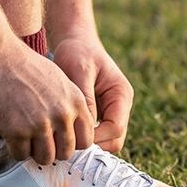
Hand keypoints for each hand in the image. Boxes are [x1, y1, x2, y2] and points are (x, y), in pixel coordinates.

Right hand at [0, 38, 93, 164]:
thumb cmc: (24, 65)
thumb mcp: (60, 81)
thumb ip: (69, 106)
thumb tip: (70, 131)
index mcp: (76, 102)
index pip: (86, 141)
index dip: (71, 143)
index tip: (59, 140)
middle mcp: (61, 115)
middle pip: (65, 153)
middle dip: (52, 150)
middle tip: (39, 140)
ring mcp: (39, 124)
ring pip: (45, 159)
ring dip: (34, 152)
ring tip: (25, 138)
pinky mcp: (16, 131)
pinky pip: (20, 155)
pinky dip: (15, 149)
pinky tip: (11, 135)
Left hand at [52, 36, 133, 153]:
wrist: (75, 41)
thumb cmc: (77, 51)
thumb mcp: (79, 70)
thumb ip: (85, 98)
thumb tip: (86, 127)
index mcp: (121, 94)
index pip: (116, 127)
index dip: (96, 138)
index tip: (72, 136)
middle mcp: (120, 106)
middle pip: (114, 140)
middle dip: (93, 145)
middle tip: (67, 142)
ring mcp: (111, 111)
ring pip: (105, 141)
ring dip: (87, 144)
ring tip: (65, 139)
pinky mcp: (99, 114)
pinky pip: (95, 134)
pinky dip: (82, 138)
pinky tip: (65, 133)